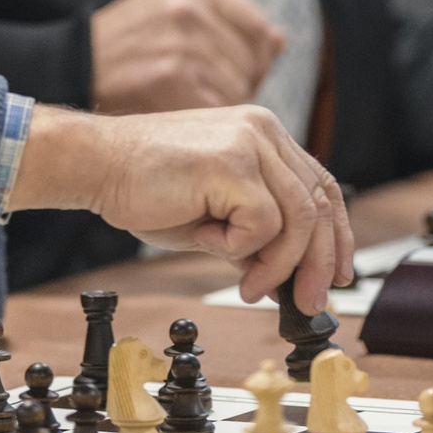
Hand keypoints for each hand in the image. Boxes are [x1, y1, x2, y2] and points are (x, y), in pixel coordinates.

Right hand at [9, 104, 353, 309]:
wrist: (94, 165)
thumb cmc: (143, 187)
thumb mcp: (214, 216)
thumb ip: (255, 236)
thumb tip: (291, 279)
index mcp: (263, 134)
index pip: (322, 186)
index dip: (337, 235)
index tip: (338, 273)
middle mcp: (263, 130)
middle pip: (320, 203)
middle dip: (318, 262)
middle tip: (306, 301)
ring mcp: (250, 142)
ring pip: (300, 216)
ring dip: (278, 264)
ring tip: (249, 285)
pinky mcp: (231, 162)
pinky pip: (263, 222)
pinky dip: (240, 248)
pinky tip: (208, 242)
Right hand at [89, 0, 285, 114]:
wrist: (68, 72)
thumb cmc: (123, 51)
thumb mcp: (168, 13)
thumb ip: (224, 22)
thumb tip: (280, 41)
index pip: (257, 29)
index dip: (253, 61)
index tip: (230, 77)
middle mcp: (189, 9)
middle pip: (251, 62)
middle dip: (237, 86)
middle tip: (200, 98)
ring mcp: (182, 45)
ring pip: (239, 88)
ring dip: (221, 106)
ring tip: (186, 107)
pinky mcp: (174, 82)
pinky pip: (221, 109)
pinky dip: (209, 122)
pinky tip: (183, 120)